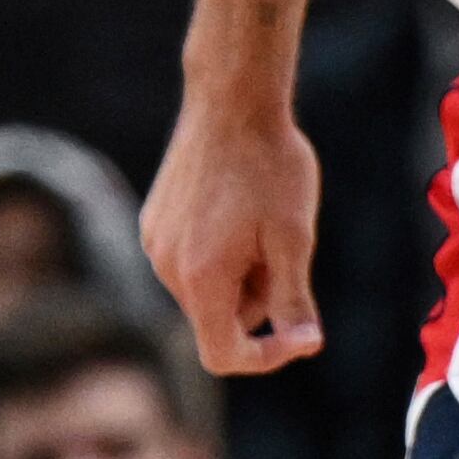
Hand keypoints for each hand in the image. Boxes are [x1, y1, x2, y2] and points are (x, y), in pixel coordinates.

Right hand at [144, 81, 328, 375]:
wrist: (232, 101)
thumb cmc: (270, 166)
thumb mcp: (294, 239)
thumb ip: (293, 300)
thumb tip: (304, 344)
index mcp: (200, 278)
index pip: (222, 354)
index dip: (265, 357)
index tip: (300, 333)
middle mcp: (167, 266)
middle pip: (217, 320)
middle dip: (256, 302)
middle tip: (285, 252)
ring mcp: (155, 241)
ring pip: (205, 289)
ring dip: (238, 276)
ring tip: (262, 224)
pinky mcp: (154, 220)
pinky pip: (190, 260)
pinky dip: (217, 254)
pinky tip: (238, 208)